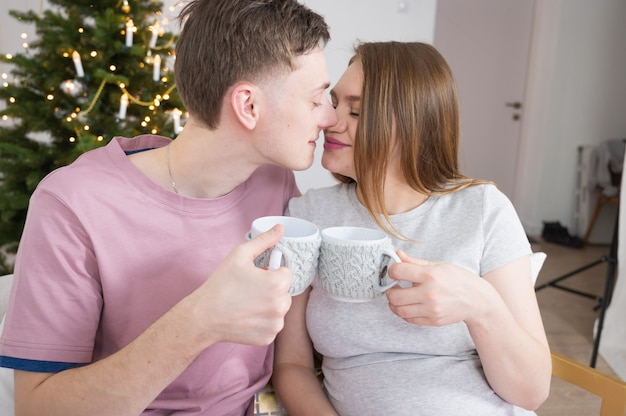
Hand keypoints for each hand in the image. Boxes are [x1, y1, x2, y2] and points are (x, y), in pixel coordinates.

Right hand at [191, 225, 292, 345]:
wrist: (204, 316)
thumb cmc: (221, 284)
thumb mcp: (240, 255)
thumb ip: (264, 240)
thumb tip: (280, 228)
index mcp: (277, 283)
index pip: (286, 273)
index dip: (270, 272)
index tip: (256, 276)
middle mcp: (281, 305)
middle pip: (284, 292)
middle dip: (271, 289)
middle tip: (249, 290)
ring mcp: (276, 324)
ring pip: (279, 309)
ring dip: (269, 306)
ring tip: (247, 304)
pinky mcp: (268, 337)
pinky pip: (272, 325)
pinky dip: (263, 322)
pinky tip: (246, 317)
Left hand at [385, 251, 488, 325]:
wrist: (477, 300)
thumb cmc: (458, 280)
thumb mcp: (439, 265)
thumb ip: (415, 262)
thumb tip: (398, 254)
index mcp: (430, 275)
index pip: (398, 272)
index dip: (392, 270)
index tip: (394, 271)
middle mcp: (429, 293)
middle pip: (394, 296)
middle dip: (389, 290)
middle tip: (393, 287)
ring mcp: (431, 309)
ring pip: (399, 310)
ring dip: (394, 303)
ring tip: (398, 297)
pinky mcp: (433, 320)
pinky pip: (409, 319)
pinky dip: (404, 313)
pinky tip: (407, 305)